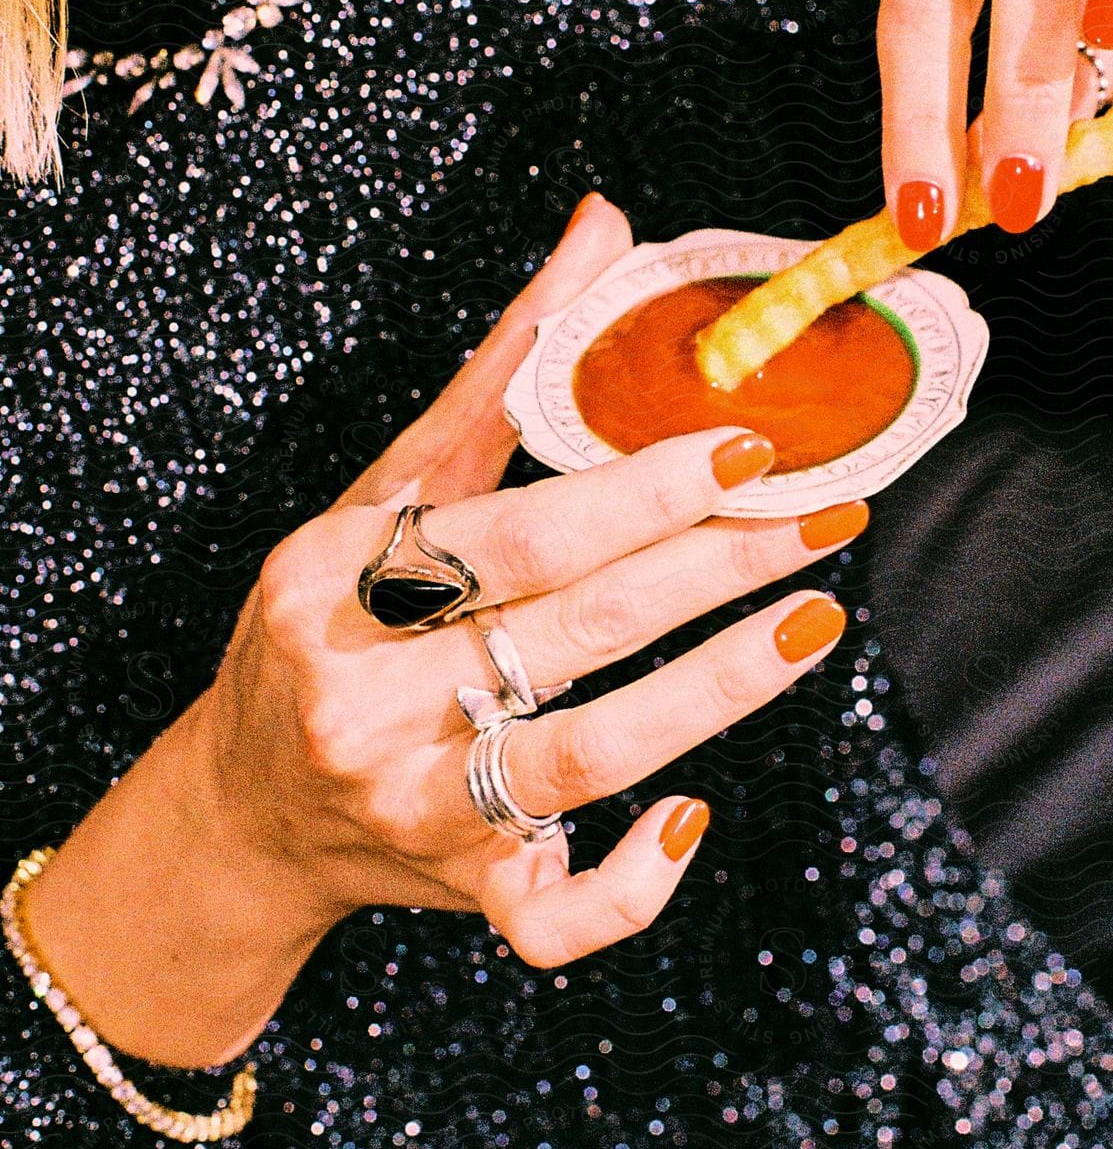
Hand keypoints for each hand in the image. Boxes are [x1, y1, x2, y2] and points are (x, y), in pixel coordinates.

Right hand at [31, 196, 863, 1064]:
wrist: (246, 808)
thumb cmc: (325, 623)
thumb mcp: (383, 493)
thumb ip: (499, 369)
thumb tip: (604, 228)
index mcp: (340, 583)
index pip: (514, 535)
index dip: (639, 493)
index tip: (747, 450)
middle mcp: (368, 700)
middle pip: (573, 630)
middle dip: (717, 568)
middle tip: (830, 513)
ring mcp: (416, 808)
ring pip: (585, 757)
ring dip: (715, 691)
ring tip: (812, 623)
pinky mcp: (463, 894)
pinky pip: (558, 920)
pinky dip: (631, 886)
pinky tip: (689, 818)